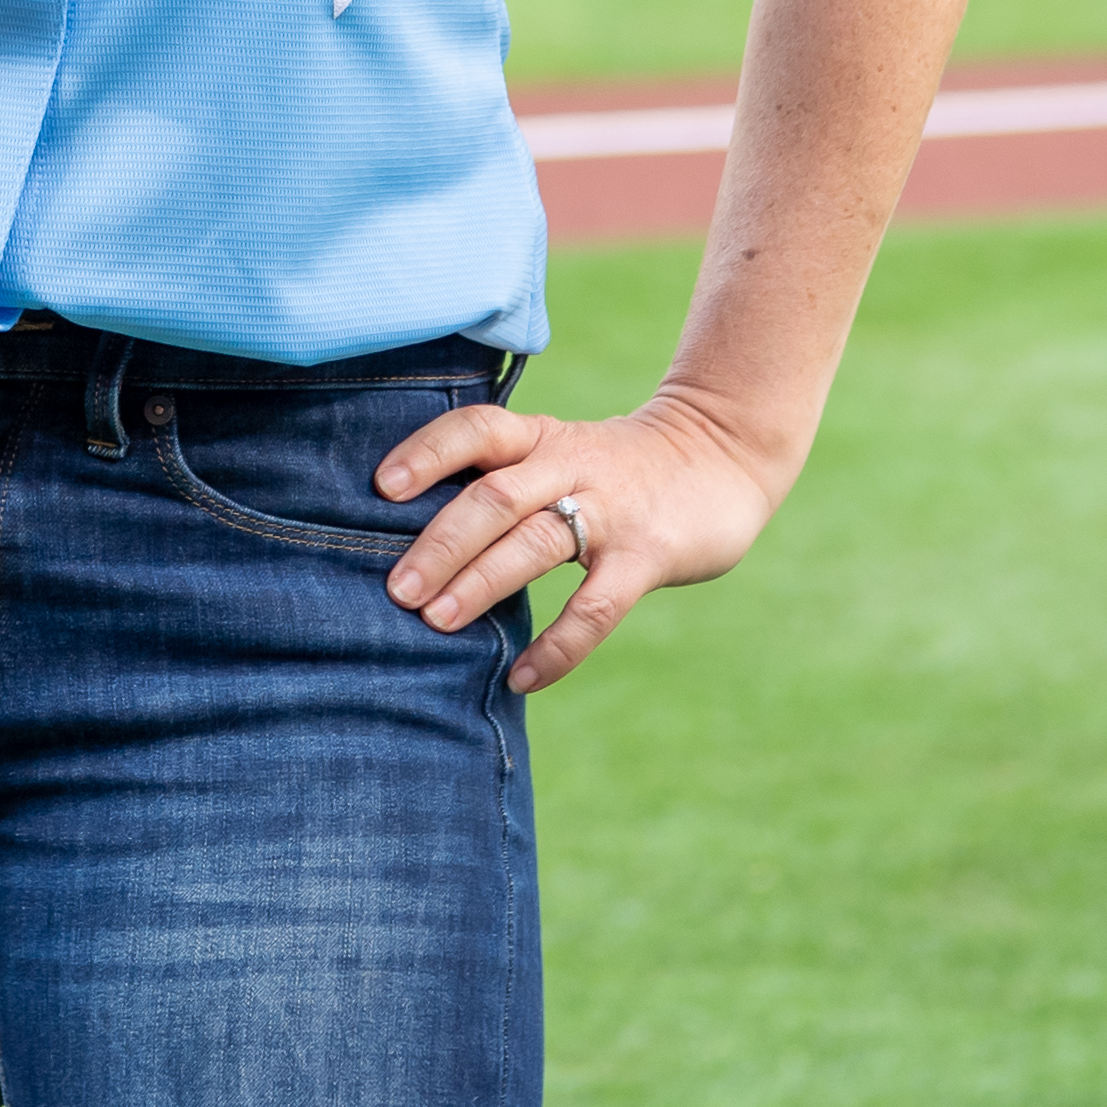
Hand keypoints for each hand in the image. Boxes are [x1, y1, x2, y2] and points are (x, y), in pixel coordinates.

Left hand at [375, 390, 789, 693]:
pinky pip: (596, 607)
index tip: (382, 488)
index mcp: (540, 436)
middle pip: (494, 496)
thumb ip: (505, 482)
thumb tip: (415, 541)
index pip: (475, 429)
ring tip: (435, 622)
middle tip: (395, 589)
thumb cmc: (619, 464)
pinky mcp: (648, 555)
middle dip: (439, 544)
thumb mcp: (560, 450)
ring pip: (535, 543)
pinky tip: (523, 677)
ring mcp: (610, 510)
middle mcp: (569, 465)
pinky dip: (558, 646)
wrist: (724, 452)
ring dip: (480, 584)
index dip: (428, 454)